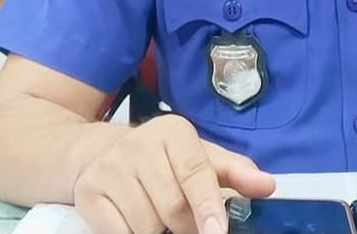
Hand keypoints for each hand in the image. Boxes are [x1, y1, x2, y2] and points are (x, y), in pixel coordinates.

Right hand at [72, 115, 274, 233]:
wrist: (96, 152)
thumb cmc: (161, 158)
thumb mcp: (198, 156)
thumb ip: (234, 171)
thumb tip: (268, 185)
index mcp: (173, 132)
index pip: (195, 171)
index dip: (207, 205)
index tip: (217, 232)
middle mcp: (139, 144)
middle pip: (173, 207)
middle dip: (187, 226)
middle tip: (190, 225)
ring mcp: (110, 168)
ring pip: (146, 225)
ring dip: (159, 232)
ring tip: (159, 217)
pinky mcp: (88, 192)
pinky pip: (119, 233)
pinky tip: (135, 221)